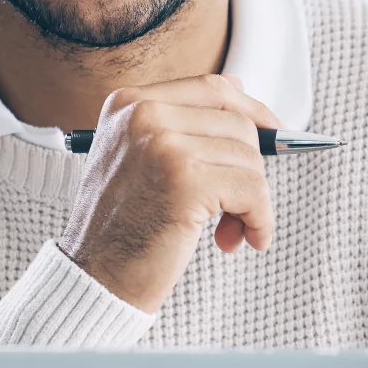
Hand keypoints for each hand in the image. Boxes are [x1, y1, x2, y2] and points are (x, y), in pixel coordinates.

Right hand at [60, 74, 279, 313]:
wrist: (95, 278)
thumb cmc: (122, 227)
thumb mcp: (140, 159)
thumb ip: (183, 127)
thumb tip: (247, 103)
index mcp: (129, 103)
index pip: (213, 89)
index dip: (253, 111)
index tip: (273, 135)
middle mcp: (143, 115)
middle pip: (238, 124)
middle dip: (251, 168)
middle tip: (238, 209)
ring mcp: (164, 145)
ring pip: (249, 159)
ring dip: (252, 201)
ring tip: (229, 231)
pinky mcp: (186, 181)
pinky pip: (253, 190)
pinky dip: (259, 218)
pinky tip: (245, 239)